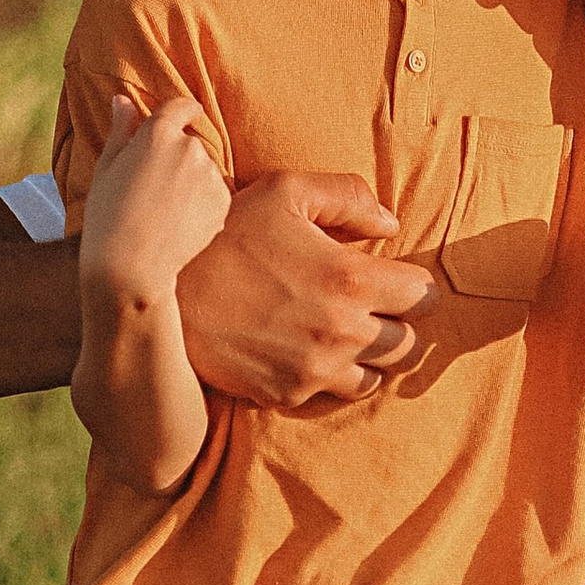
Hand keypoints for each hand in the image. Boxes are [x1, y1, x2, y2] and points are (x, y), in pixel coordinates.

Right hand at [80, 95, 230, 301]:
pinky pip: (214, 193)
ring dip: (191, 181)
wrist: (130, 266)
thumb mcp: (107, 167)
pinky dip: (202, 203)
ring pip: (203, 169)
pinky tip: (178, 222)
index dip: (184, 110)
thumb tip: (123, 99)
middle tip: (154, 188)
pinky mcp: (223, 201)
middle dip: (177, 157)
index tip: (187, 114)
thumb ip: (121, 130)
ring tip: (165, 210)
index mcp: (157, 133)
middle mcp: (189, 147)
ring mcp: (209, 175)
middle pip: (190, 142)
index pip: (181, 107)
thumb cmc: (108, 215)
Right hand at [176, 170, 437, 408]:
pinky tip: (309, 349)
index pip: (422, 296)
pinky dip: (331, 375)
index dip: (412, 285)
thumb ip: (348, 197)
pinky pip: (333, 393)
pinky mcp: (287, 393)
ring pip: (376, 375)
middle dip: (396, 322)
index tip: (393, 279)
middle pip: (407, 342)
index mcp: (350, 279)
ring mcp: (315, 370)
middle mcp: (342, 332)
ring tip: (342, 330)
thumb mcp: (285, 191)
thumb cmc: (224, 231)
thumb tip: (390, 225)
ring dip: (369, 354)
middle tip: (369, 305)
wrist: (162, 291)